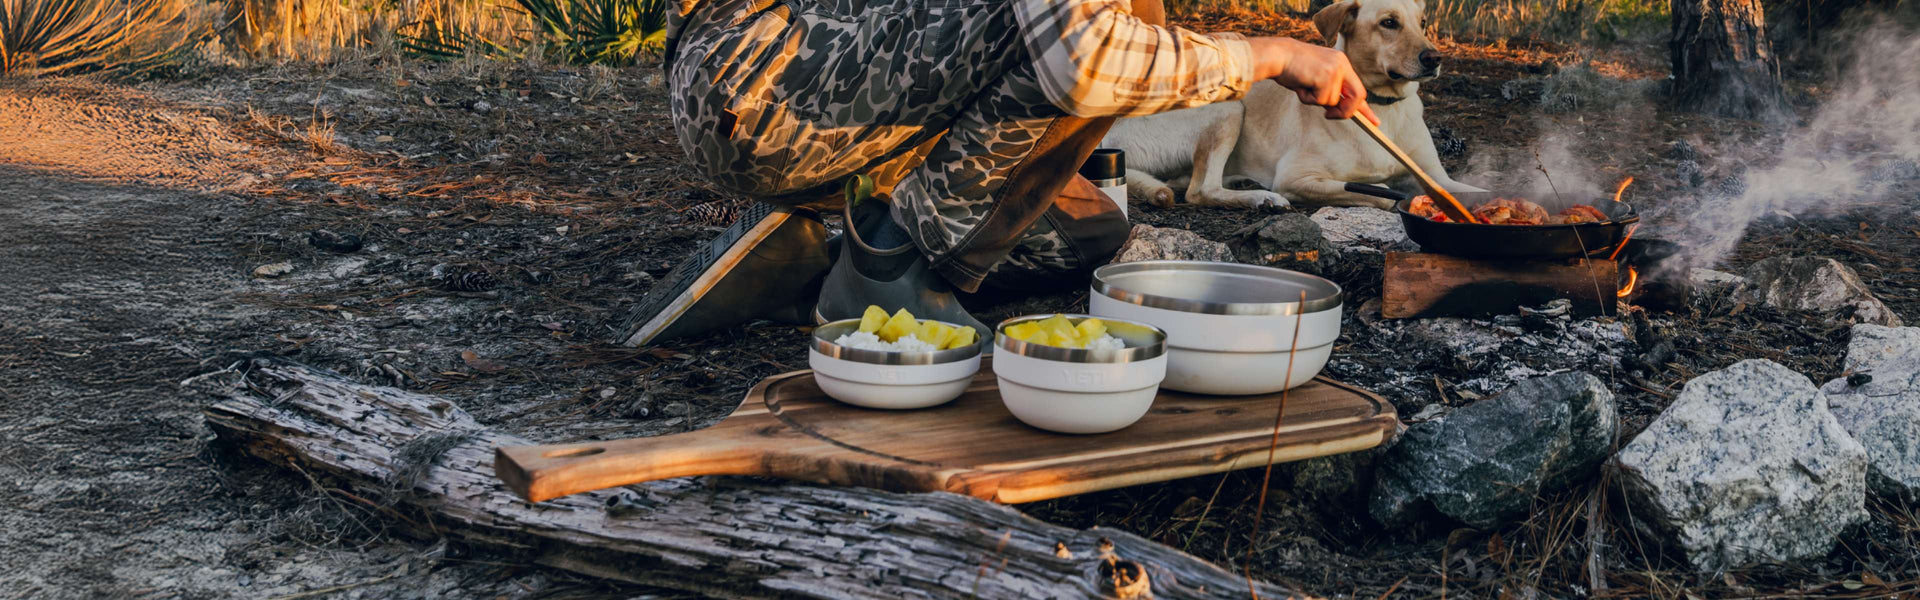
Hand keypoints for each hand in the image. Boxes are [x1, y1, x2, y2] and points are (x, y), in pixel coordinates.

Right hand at [1247, 37, 1378, 124]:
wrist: (1277, 55)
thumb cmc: (1291, 68)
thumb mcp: (1316, 78)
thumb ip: (1329, 90)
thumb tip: (1336, 109)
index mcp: (1341, 63)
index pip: (1358, 88)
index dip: (1365, 108)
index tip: (1375, 122)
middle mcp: (1342, 64)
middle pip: (1358, 96)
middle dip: (1345, 112)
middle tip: (1329, 115)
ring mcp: (1335, 69)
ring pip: (1333, 101)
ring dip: (1316, 101)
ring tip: (1304, 87)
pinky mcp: (1326, 76)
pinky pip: (1322, 101)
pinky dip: (1309, 99)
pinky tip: (1301, 86)